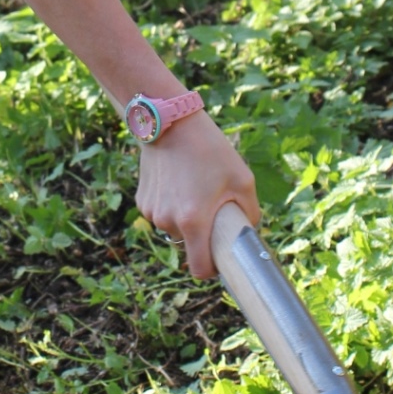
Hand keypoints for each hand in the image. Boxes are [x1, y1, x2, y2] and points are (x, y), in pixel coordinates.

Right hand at [134, 111, 258, 279]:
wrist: (171, 123)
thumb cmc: (211, 151)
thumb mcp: (242, 180)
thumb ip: (250, 213)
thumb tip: (248, 232)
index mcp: (194, 221)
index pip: (200, 269)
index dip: (212, 268)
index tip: (220, 257)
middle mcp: (168, 221)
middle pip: (189, 246)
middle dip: (202, 235)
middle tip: (213, 208)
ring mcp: (152, 212)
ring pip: (174, 230)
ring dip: (185, 220)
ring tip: (195, 190)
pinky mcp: (143, 201)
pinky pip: (162, 215)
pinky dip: (172, 207)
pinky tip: (179, 183)